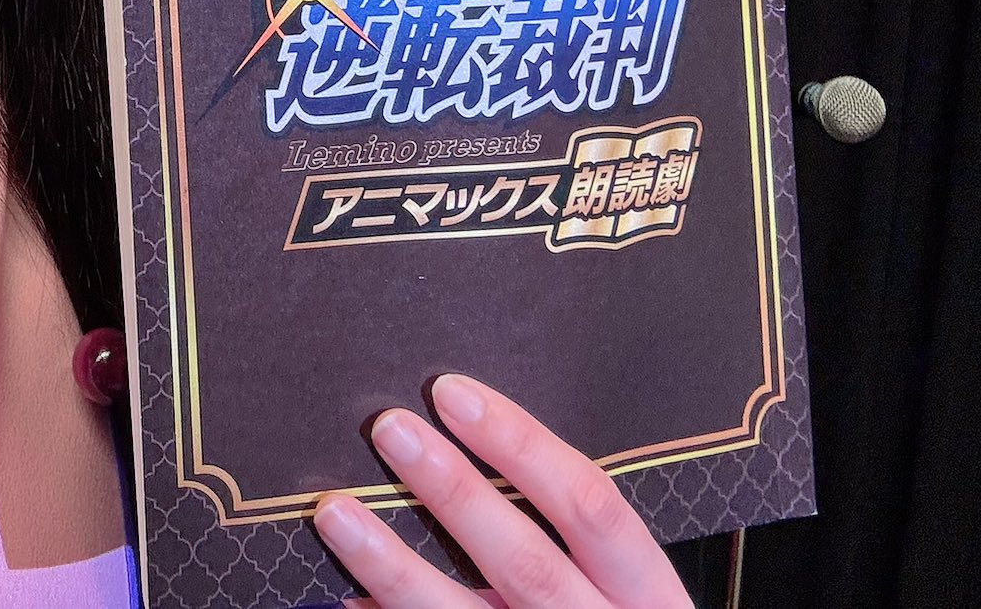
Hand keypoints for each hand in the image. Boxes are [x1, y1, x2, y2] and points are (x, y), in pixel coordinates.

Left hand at [312, 374, 690, 608]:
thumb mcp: (621, 582)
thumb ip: (563, 527)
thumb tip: (460, 433)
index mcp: (644, 591)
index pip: (590, 504)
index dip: (522, 444)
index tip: (451, 393)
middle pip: (526, 560)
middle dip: (454, 492)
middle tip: (389, 428)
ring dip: (393, 564)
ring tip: (336, 512)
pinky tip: (345, 594)